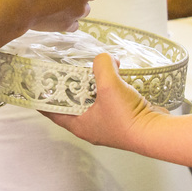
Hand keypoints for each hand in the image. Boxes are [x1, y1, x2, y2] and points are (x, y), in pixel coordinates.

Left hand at [43, 53, 165, 149]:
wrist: (156, 132)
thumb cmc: (128, 118)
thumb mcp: (108, 86)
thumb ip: (101, 66)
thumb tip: (104, 58)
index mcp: (80, 125)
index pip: (52, 112)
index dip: (42, 99)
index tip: (35, 86)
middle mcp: (91, 126)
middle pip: (72, 103)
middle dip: (68, 86)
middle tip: (64, 69)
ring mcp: (107, 122)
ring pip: (91, 100)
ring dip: (91, 84)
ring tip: (90, 68)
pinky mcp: (121, 117)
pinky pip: (108, 99)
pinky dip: (107, 87)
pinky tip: (114, 74)